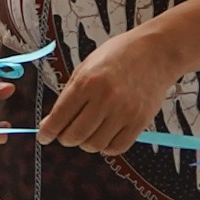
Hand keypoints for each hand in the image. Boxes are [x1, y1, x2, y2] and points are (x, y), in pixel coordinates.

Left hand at [36, 24, 182, 155]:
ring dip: (86, 142)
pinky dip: (106, 147)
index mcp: (87, 82)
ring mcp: (124, 112)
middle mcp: (105, 99)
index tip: (43, 136)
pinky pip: (116, 148)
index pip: (60, 117)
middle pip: (75, 136)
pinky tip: (105, 135)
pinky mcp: (140, 122)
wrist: (156, 52)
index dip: (47, 132)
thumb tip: (53, 122)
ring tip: (89, 130)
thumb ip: (69, 94)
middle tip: (66, 134)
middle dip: (65, 138)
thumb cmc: (118, 56)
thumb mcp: (86, 66)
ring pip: (94, 145)